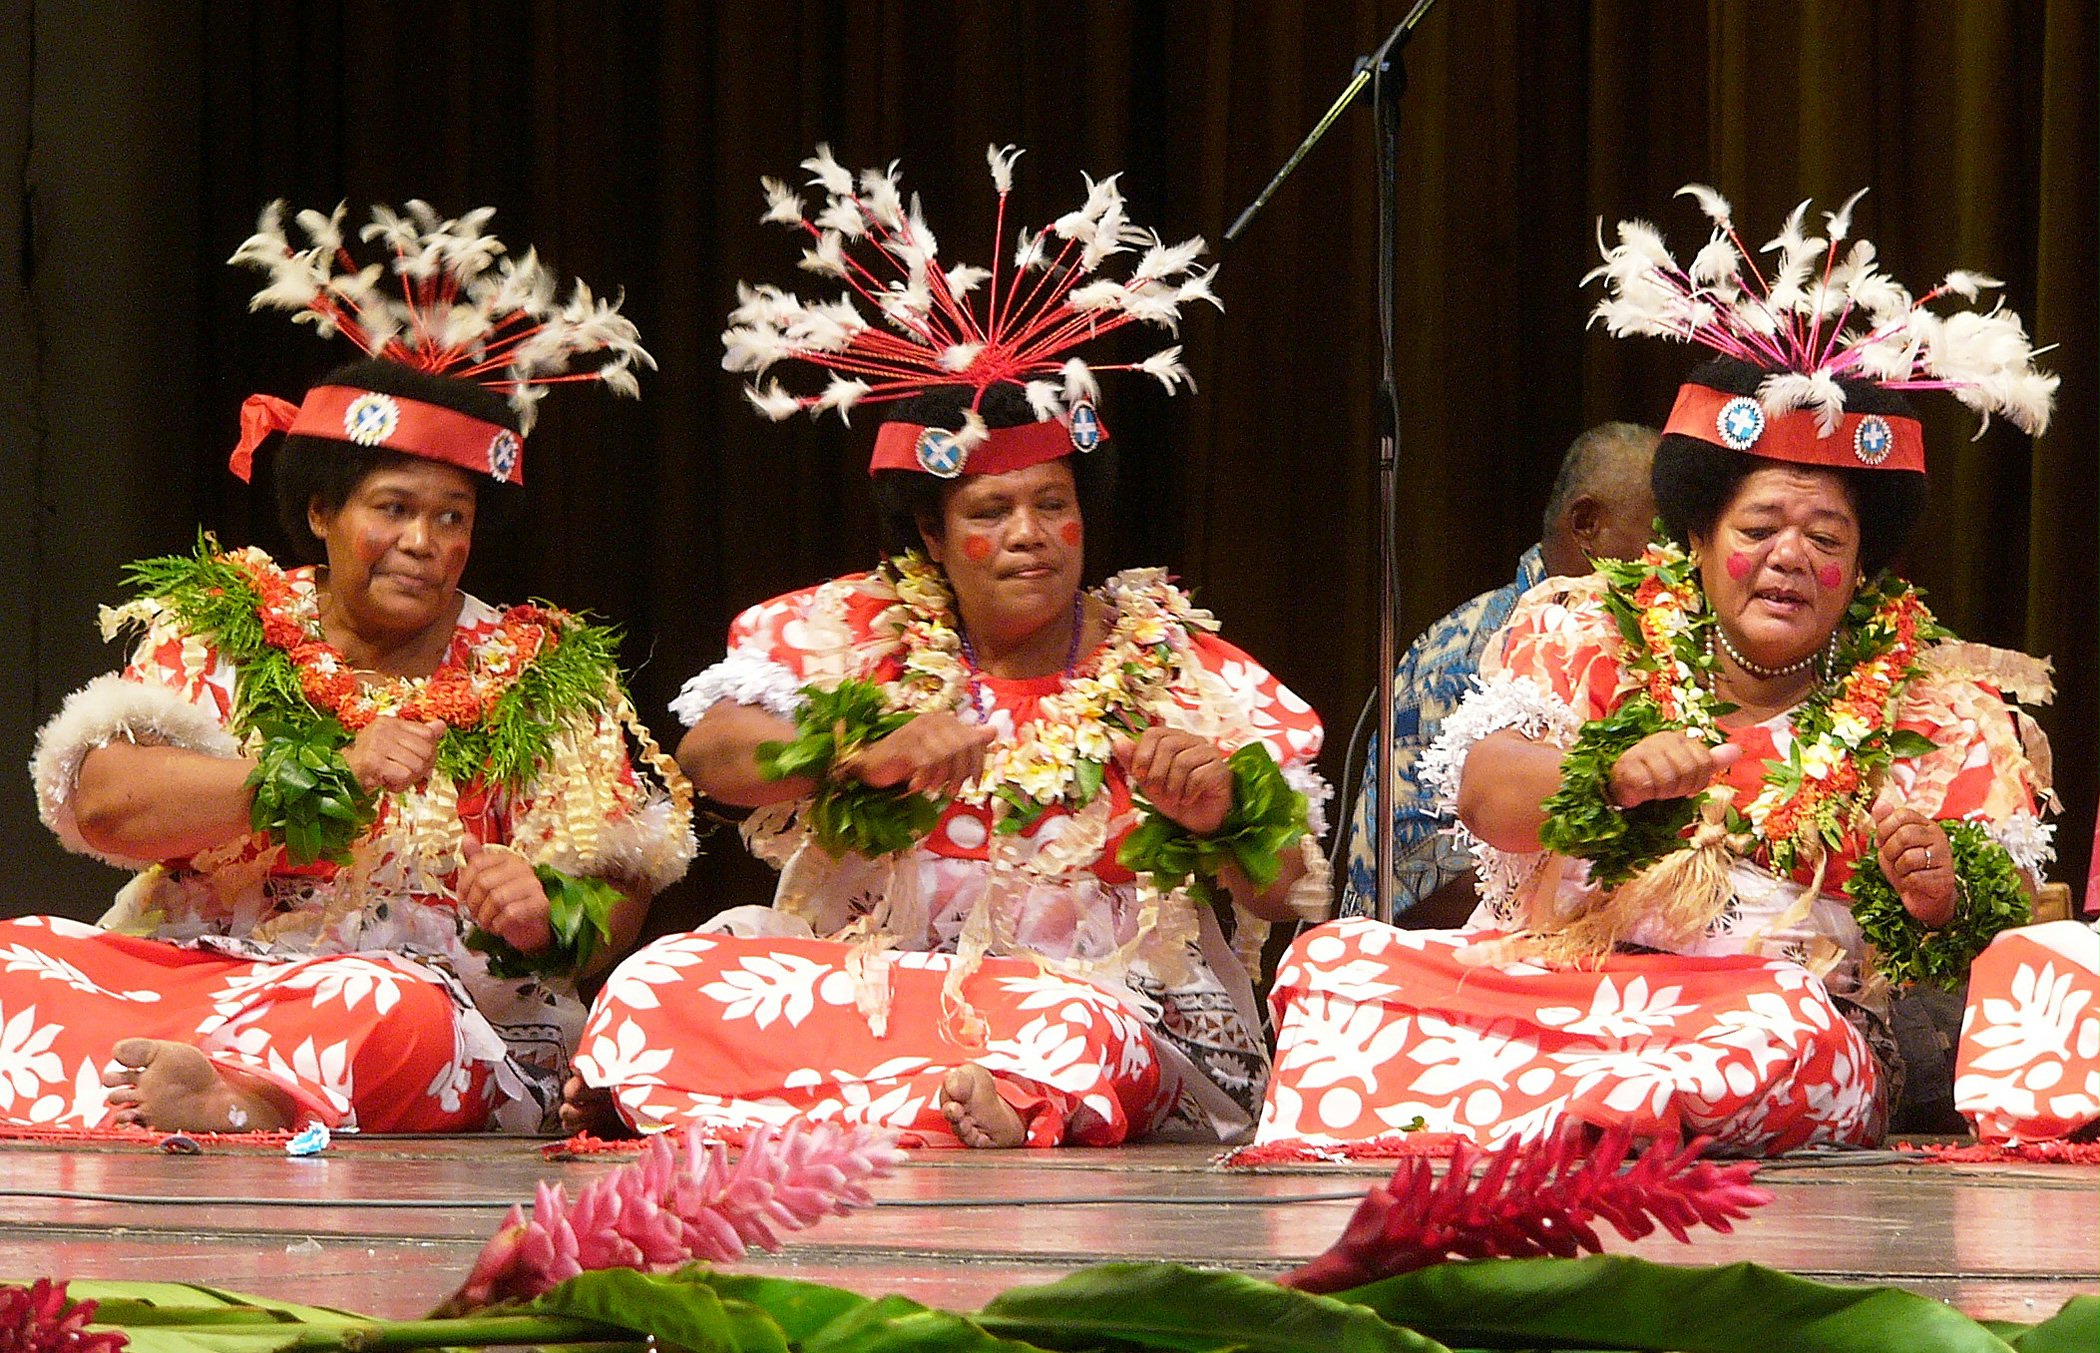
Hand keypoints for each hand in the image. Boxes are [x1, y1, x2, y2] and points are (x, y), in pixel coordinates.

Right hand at [343, 717, 445, 792]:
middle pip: (426, 751)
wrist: (340, 778)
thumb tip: (442, 726)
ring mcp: (377, 743)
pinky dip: (399, 785)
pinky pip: (403, 775)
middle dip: (422, 769)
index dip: (430, 753)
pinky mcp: (373, 761)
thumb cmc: (370, 763)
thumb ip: (418, 735)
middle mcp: (383, 728)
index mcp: (390, 722)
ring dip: (409, 779)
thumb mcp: (394, 745)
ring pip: (417, 765)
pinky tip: (387, 784)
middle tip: (408, 775)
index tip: (420, 763)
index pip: (428, 734)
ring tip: (394, 779)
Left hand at [457, 836, 552, 953]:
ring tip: (487, 921)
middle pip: (483, 882)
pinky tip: (499, 926)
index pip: (477, 863)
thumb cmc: (509, 903)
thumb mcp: (491, 880)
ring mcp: (533, 885)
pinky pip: (510, 913)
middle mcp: (522, 868)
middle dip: (473, 903)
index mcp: (508, 859)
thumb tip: (466, 838)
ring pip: (496, 899)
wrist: (531, 927)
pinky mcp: (539, 904)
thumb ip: (478, 861)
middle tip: (475, 914)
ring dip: (485, 916)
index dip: (463, 884)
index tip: (463, 898)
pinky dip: (499, 924)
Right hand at [845, 711, 994, 796]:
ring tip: (936, 790)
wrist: (875, 765)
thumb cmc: (910, 760)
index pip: (973, 740)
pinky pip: (925, 761)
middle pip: (962, 747)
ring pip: (945, 755)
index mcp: (945, 721)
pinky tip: (919, 787)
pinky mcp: (903, 743)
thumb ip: (966, 742)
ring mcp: (917, 729)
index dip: (977, 763)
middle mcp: (933, 720)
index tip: (975, 783)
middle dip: (960, 773)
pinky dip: (925, 778)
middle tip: (953, 791)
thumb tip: (993, 731)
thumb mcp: (941, 753)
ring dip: (942, 777)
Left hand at [1115, 728, 1232, 834]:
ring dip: (1172, 786)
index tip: (1139, 775)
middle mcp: (1193, 741)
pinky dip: (1188, 792)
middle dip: (1156, 773)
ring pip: (1183, 762)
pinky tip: (1188, 799)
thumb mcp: (1147, 782)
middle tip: (1157, 791)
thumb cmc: (1174, 797)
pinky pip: (1199, 776)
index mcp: (1174, 738)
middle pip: (1168, 745)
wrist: (1198, 821)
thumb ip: (1132, 762)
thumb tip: (1117, 741)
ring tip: (1174, 798)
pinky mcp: (1221, 770)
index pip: (1154, 733)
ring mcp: (1210, 753)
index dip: (1142, 755)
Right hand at [1606, 733, 1742, 808]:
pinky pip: (1647, 783)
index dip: (1697, 782)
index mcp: (1680, 739)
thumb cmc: (1656, 778)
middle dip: (1679, 789)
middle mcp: (1662, 739)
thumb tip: (1738, 750)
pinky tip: (1640, 792)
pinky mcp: (1625, 764)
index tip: (1684, 788)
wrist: (1622, 786)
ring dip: (1662, 793)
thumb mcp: (1688, 770)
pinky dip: (1645, 793)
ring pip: (1668, 778)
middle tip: (1667, 792)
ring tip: (1653, 792)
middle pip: (1688, 770)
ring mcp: (1642, 749)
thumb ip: (1712, 760)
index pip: (1705, 763)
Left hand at [1872, 803, 1956, 928]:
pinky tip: (1915, 883)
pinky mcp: (1945, 878)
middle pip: (1904, 835)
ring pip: (1909, 858)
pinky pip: (1915, 877)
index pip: (1902, 814)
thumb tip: (1881, 801)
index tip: (1883, 841)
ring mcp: (1945, 857)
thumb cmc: (1905, 867)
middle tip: (1894, 859)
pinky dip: (1908, 882)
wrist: (1921, 897)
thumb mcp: (1889, 843)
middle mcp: (1938, 837)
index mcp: (1925, 825)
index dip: (1885, 828)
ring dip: (1899, 869)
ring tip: (1906, 871)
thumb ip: (1884, 823)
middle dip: (1890, 851)